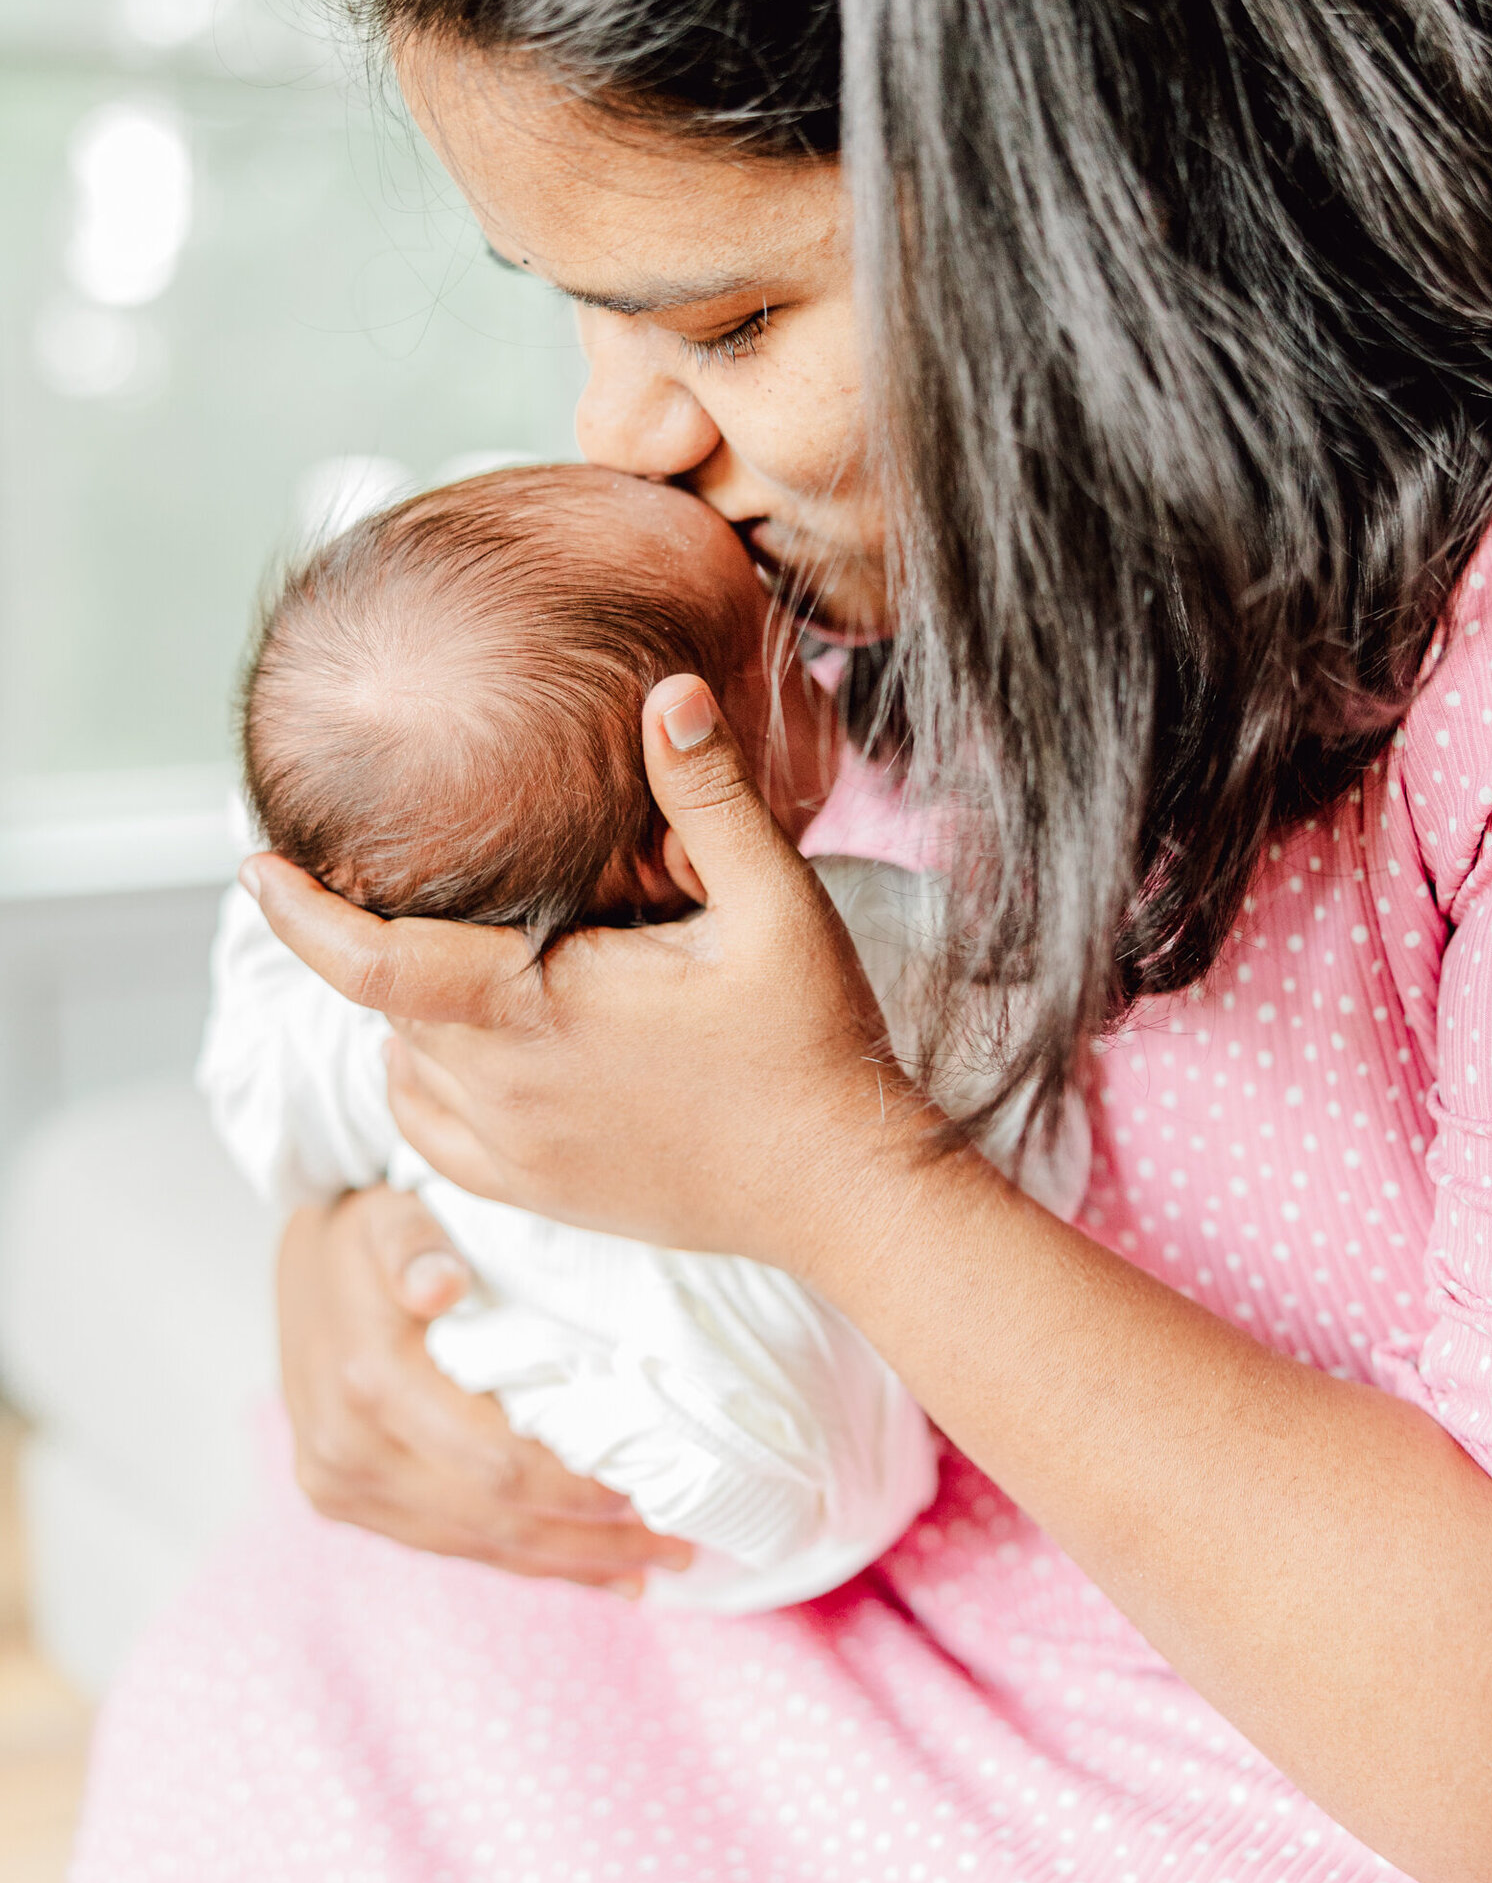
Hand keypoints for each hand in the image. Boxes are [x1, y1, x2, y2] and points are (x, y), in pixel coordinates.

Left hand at [247, 678, 935, 1276]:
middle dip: (367, 939)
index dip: (302, 915)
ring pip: (402, 1066)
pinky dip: (418, 1078)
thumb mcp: (778, 906)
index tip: (255, 866)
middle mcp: (509, 1088)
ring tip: (428, 944)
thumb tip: (667, 691)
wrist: (846, 1191)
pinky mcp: (538, 1192)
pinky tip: (453, 1043)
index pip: (375, 963)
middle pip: (387, 1004)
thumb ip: (713, 796)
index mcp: (544, 1009)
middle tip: (375, 873)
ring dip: (401, 1007)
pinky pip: (431, 1132)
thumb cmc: (815, 1044)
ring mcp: (518, 1151)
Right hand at [277, 1182, 693, 1590]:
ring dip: (566, 1563)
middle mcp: (344, 1449)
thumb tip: (438, 1283)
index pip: (494, 1462)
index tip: (649, 1489)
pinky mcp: (342, 1500)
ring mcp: (338, 1484)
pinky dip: (522, 1560)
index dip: (575, 1488)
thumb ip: (417, 1245)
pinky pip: (446, 1544)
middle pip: (491, 1519)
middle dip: (589, 1540)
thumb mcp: (393, 1215)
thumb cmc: (369, 1231)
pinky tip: (587, 1571)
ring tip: (649, 1567)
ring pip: (474, 1545)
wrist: (304, 1261)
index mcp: (367, 1382)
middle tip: (678, 1545)